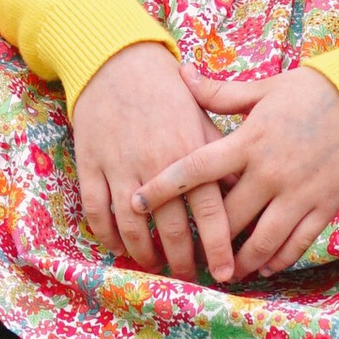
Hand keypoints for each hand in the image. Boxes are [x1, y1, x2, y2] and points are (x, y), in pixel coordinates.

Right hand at [70, 41, 240, 281]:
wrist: (116, 62)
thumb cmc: (168, 92)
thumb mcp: (203, 120)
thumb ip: (222, 159)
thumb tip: (246, 195)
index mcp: (190, 154)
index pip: (211, 213)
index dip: (219, 248)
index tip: (225, 272)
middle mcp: (157, 165)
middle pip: (173, 229)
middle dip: (184, 261)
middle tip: (189, 277)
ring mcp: (121, 167)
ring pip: (133, 228)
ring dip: (145, 254)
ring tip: (155, 266)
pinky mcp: (91, 165)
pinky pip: (98, 212)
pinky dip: (108, 236)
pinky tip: (120, 246)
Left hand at [135, 61, 338, 279]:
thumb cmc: (312, 91)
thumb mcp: (264, 88)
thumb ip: (220, 93)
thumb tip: (182, 75)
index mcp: (249, 141)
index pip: (196, 169)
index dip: (162, 187)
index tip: (136, 203)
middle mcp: (270, 172)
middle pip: (227, 218)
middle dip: (204, 241)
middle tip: (184, 254)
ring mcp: (299, 193)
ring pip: (261, 241)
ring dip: (239, 261)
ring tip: (224, 270)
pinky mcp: (325, 206)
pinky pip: (296, 243)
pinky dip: (277, 260)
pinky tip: (264, 266)